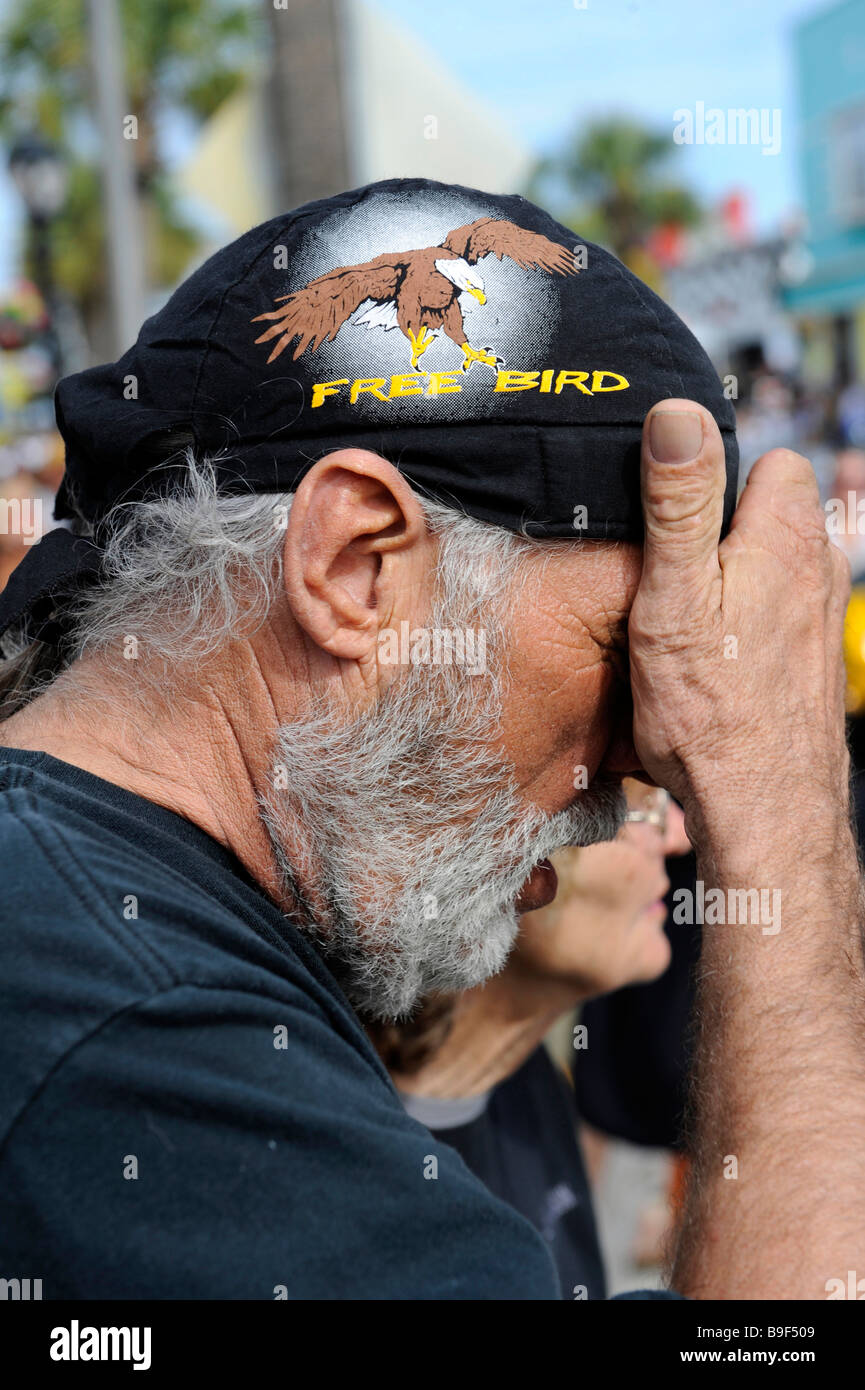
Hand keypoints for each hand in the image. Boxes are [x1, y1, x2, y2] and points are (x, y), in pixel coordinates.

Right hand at [628, 399, 850, 850]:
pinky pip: (778, 619)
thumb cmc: (712, 710)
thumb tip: (676, 413)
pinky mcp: (814, 664)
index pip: (773, 463)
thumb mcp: (674, 595)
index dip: (721, 480)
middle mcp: (821, 573)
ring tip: (690, 628)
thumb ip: (678, 503)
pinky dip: (749, 628)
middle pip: (774, 516)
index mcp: (788, 541)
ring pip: (777, 570)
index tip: (676, 521)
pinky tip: (717, 666)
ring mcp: (822, 622)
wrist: (765, 811)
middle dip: (725, 532)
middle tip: (672, 582)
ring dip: (737, 583)